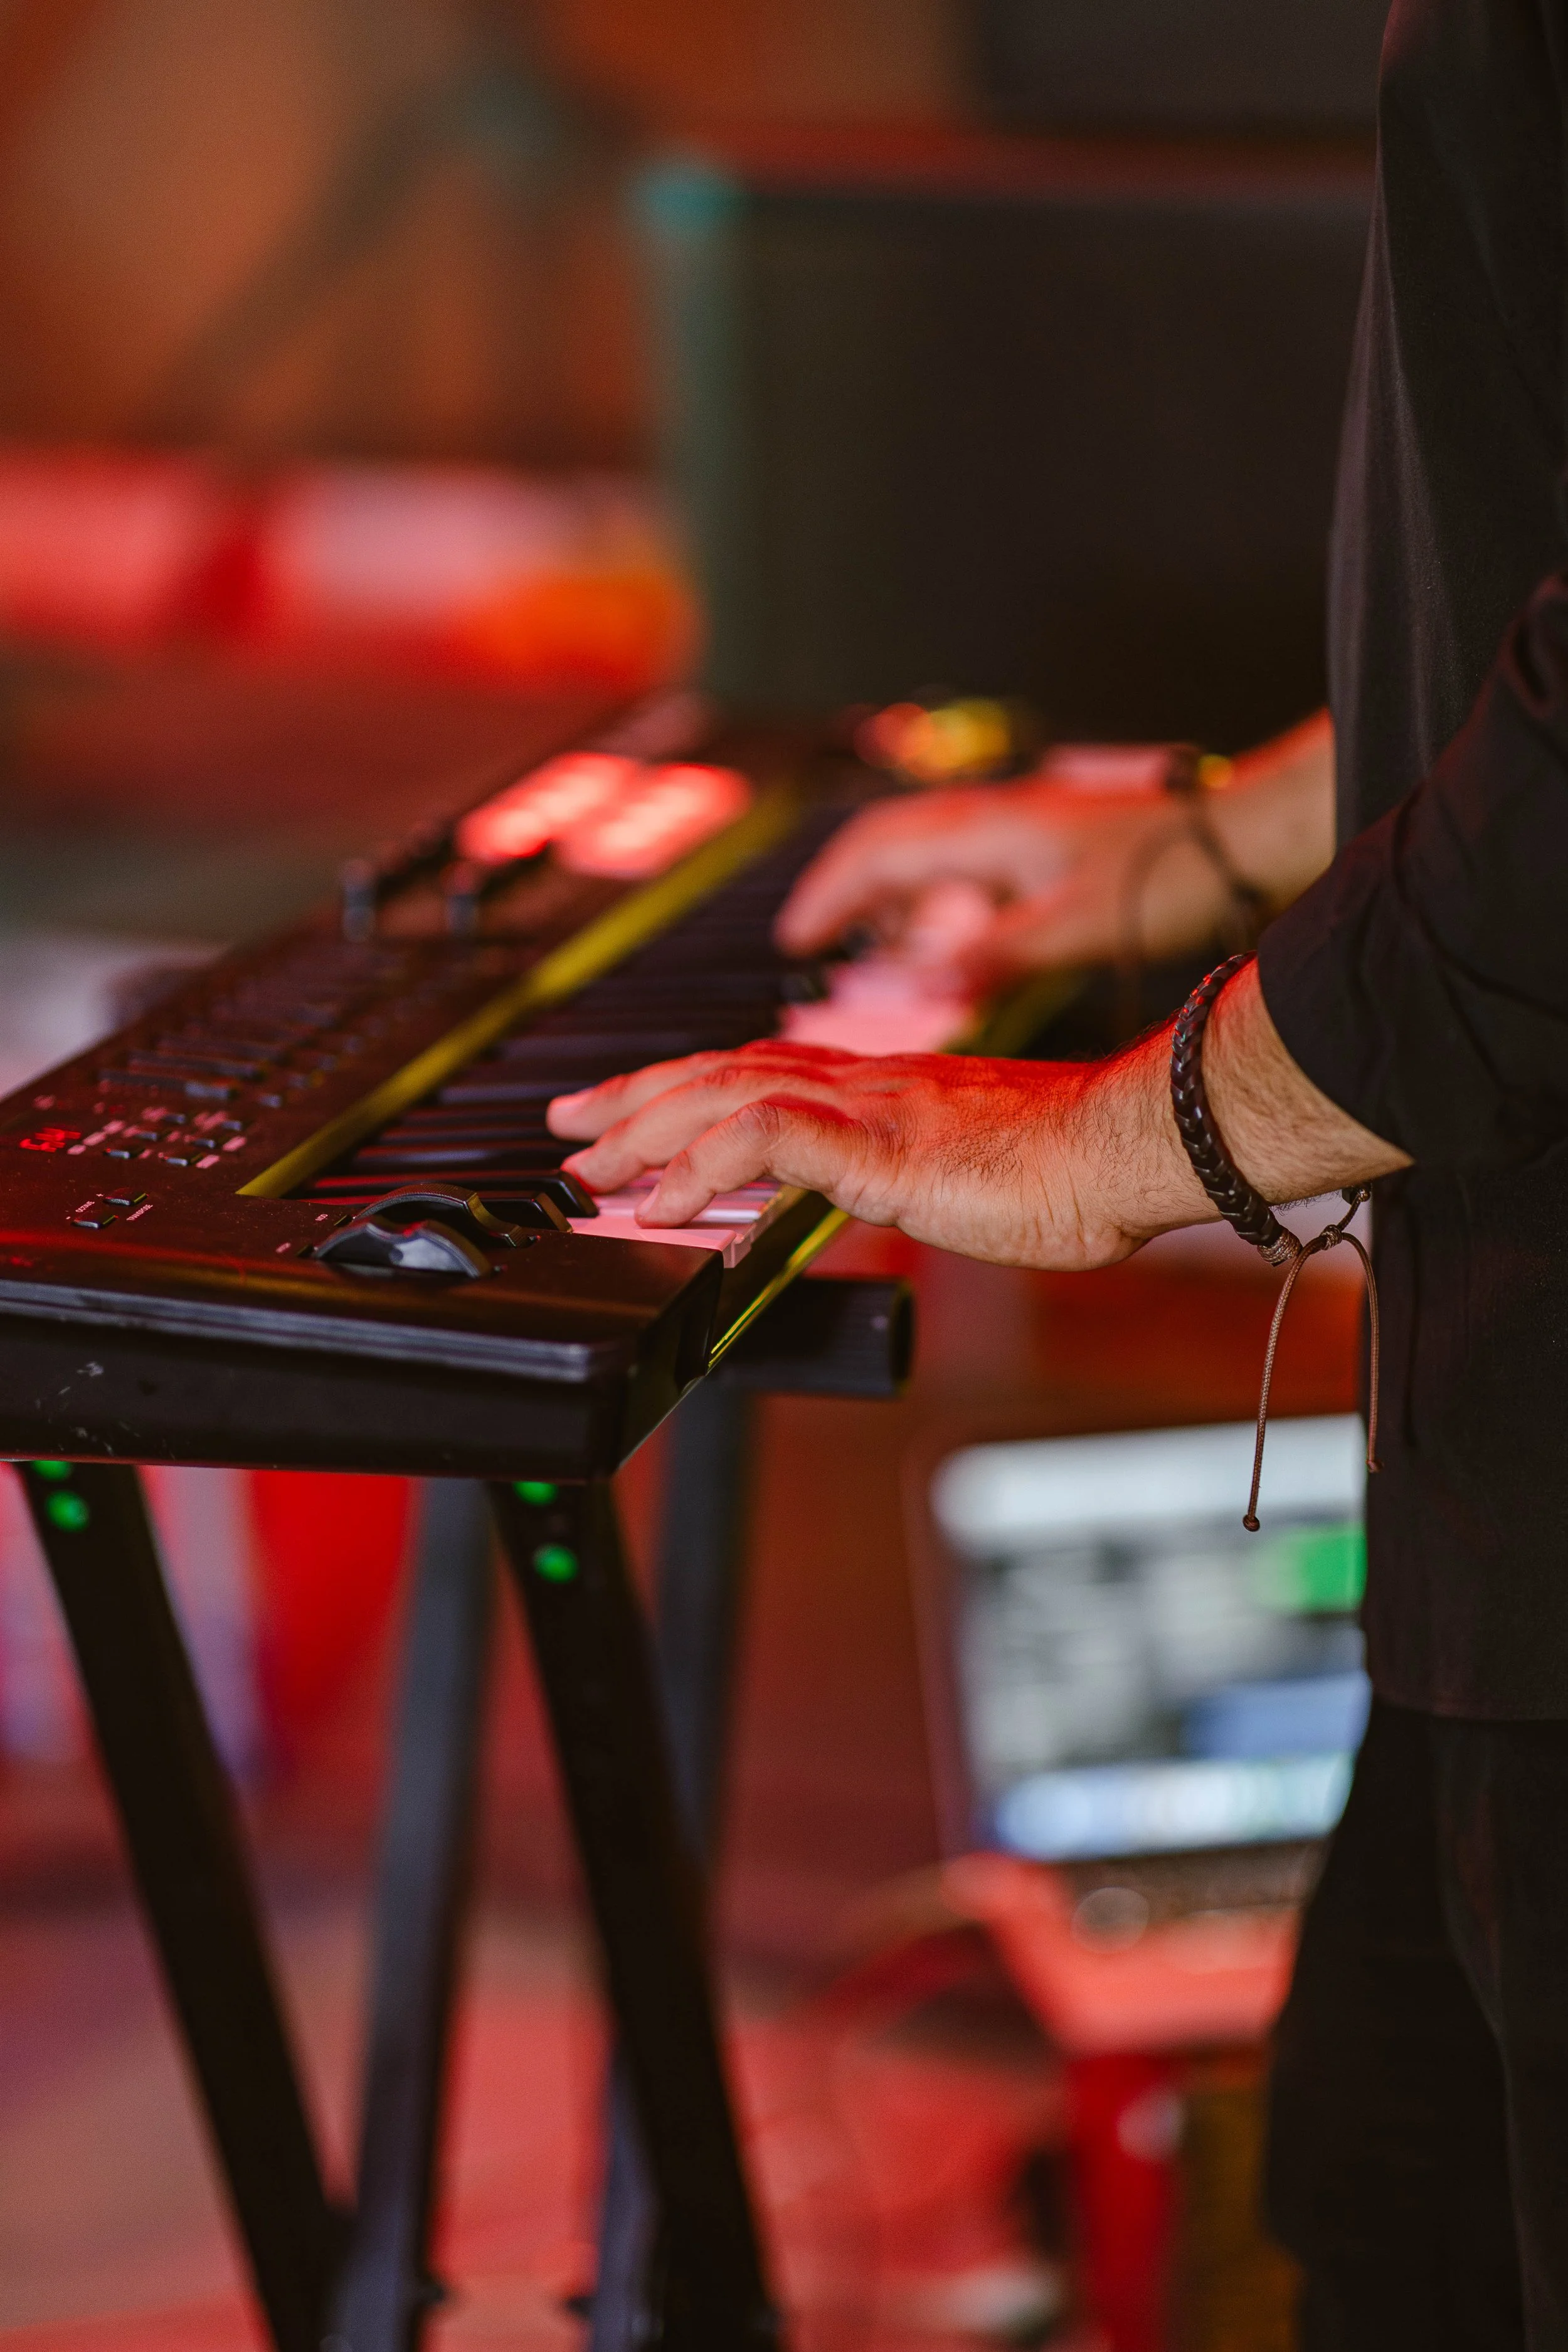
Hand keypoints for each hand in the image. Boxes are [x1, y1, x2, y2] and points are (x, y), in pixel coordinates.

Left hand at [547, 1036, 1209, 1269]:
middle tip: (568, 1128)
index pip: (757, 1070)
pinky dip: (703, 1167)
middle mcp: (863, 1080)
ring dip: (646, 1130)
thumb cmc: (1068, 1168)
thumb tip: (872, 1198)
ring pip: (725, 1096)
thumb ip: (906, 1172)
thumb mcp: (964, 1171)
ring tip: (589, 1168)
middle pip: (720, 1072)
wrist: (1124, 1147)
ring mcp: (868, 1107)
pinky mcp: (880, 1146)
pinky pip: (767, 1142)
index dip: (683, 1088)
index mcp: (881, 1084)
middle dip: (634, 1099)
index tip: (626, 1111)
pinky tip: (664, 1203)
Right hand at [775, 777, 1201, 983]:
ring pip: (924, 850)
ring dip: (887, 894)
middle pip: (888, 844)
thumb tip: (928, 982)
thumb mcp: (1075, 926)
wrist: (1242, 834)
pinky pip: (961, 862)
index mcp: (988, 832)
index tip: (796, 938)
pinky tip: (945, 933)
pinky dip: (934, 896)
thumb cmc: (1169, 872)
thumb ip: (996, 953)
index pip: (876, 852)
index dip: (827, 896)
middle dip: (841, 891)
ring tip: (868, 946)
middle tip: (811, 941)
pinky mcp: (1045, 842)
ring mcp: (1020, 826)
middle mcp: (995, 820)